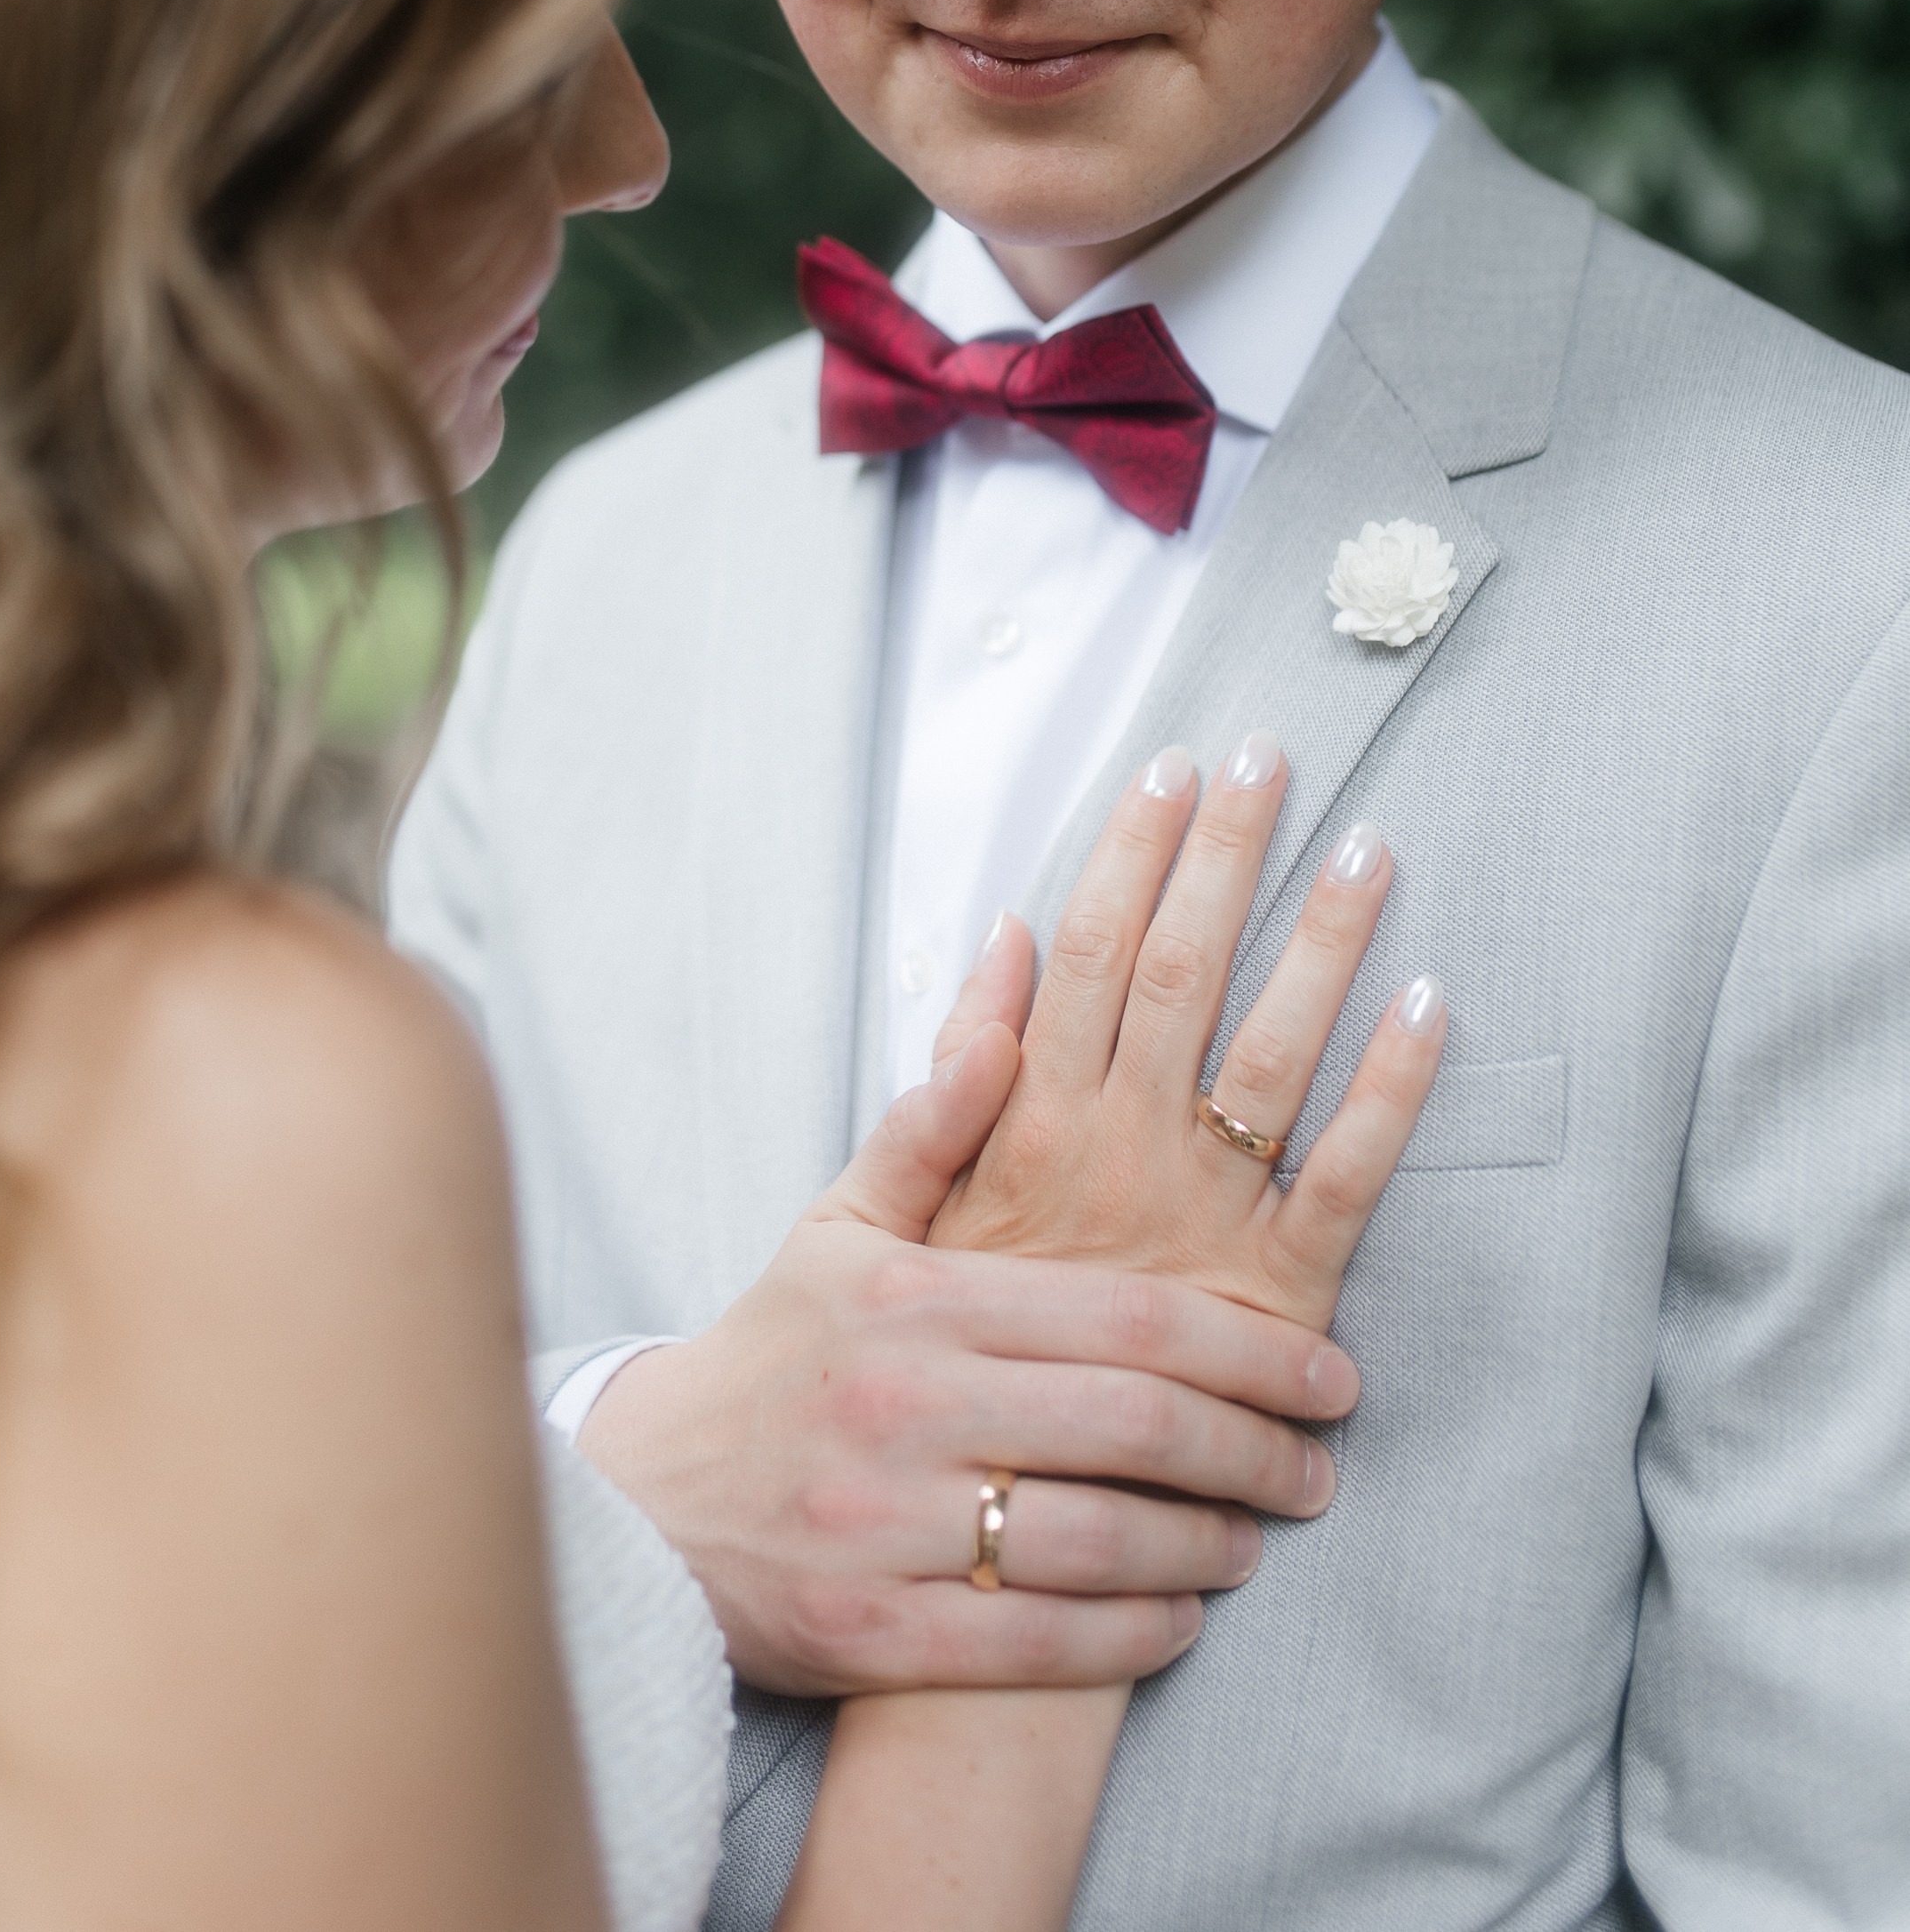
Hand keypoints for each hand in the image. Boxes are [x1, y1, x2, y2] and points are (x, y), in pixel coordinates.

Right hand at [579, 1023, 1355, 1695]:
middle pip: (1134, 1428)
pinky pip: (1039, 1646)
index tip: (1330, 1370)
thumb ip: (939, 1120)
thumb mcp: (840, 1226)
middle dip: (1254, 1450)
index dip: (1248, 1347)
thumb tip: (1015, 974)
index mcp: (916, 1297)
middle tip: (1320, 1463)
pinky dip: (1129, 1639)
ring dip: (1205, 1549)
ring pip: (1099, 1543)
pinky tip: (1180, 1623)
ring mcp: (889, 1527)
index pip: (1126, 1317)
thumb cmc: (771, 1355)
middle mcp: (908, 1405)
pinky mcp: (874, 1633)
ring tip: (1258, 1540)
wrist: (636, 1508)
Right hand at [929, 736, 1446, 1335]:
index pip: (1079, 959)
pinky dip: (1389, 1099)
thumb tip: (1000, 941)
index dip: (1130, 857)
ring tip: (1370, 851)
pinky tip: (1428, 1014)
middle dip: (1225, 860)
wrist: (913, 1542)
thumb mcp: (872, 1224)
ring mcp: (1182, 1238)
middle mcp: (1100, 1167)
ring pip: (1264, 1063)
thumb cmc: (887, 1374)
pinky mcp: (1259, 1312)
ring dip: (1320, 949)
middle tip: (1275, 756)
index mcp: (1015, 1135)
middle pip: (1173, 979)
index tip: (1174, 764)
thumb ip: (939, 1092)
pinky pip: (1336, 1194)